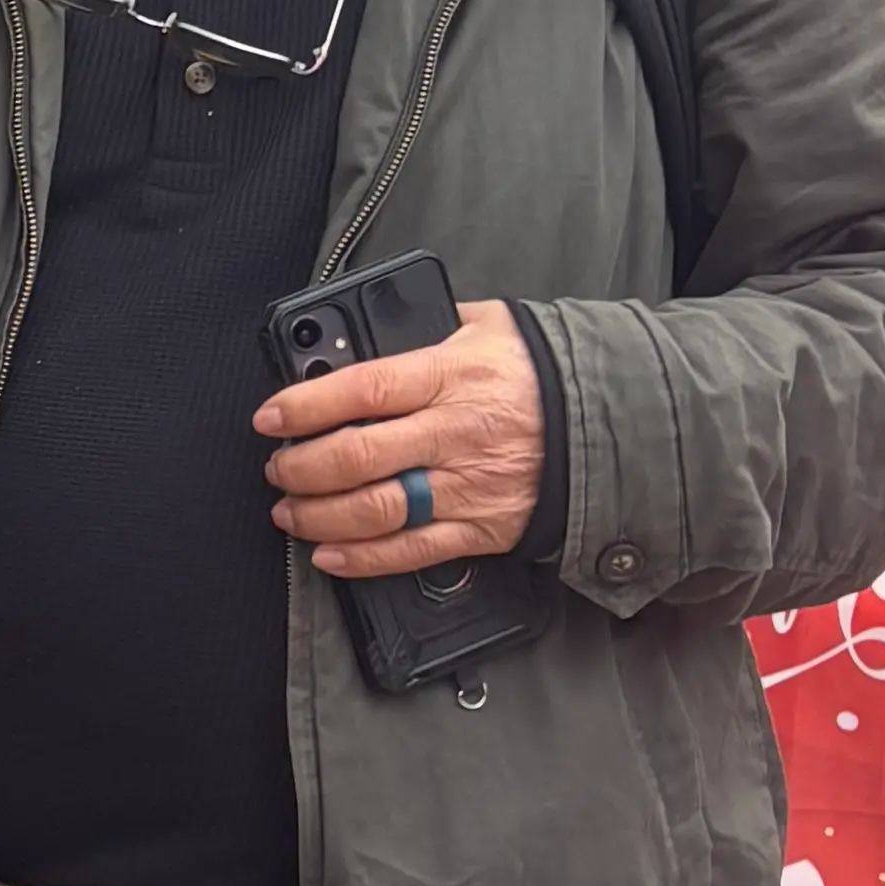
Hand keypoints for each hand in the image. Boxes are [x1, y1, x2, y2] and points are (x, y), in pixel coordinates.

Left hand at [256, 295, 546, 578]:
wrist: (613, 420)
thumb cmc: (539, 370)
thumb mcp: (485, 326)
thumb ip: (424, 328)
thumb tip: (364, 335)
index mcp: (453, 375)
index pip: (364, 390)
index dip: (306, 406)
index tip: (271, 418)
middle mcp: (457, 433)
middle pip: (358, 457)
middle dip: (301, 468)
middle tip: (278, 467)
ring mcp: (469, 485)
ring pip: (378, 511)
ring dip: (319, 516)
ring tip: (290, 510)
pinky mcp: (481, 528)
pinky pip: (413, 551)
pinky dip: (363, 559)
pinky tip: (330, 553)